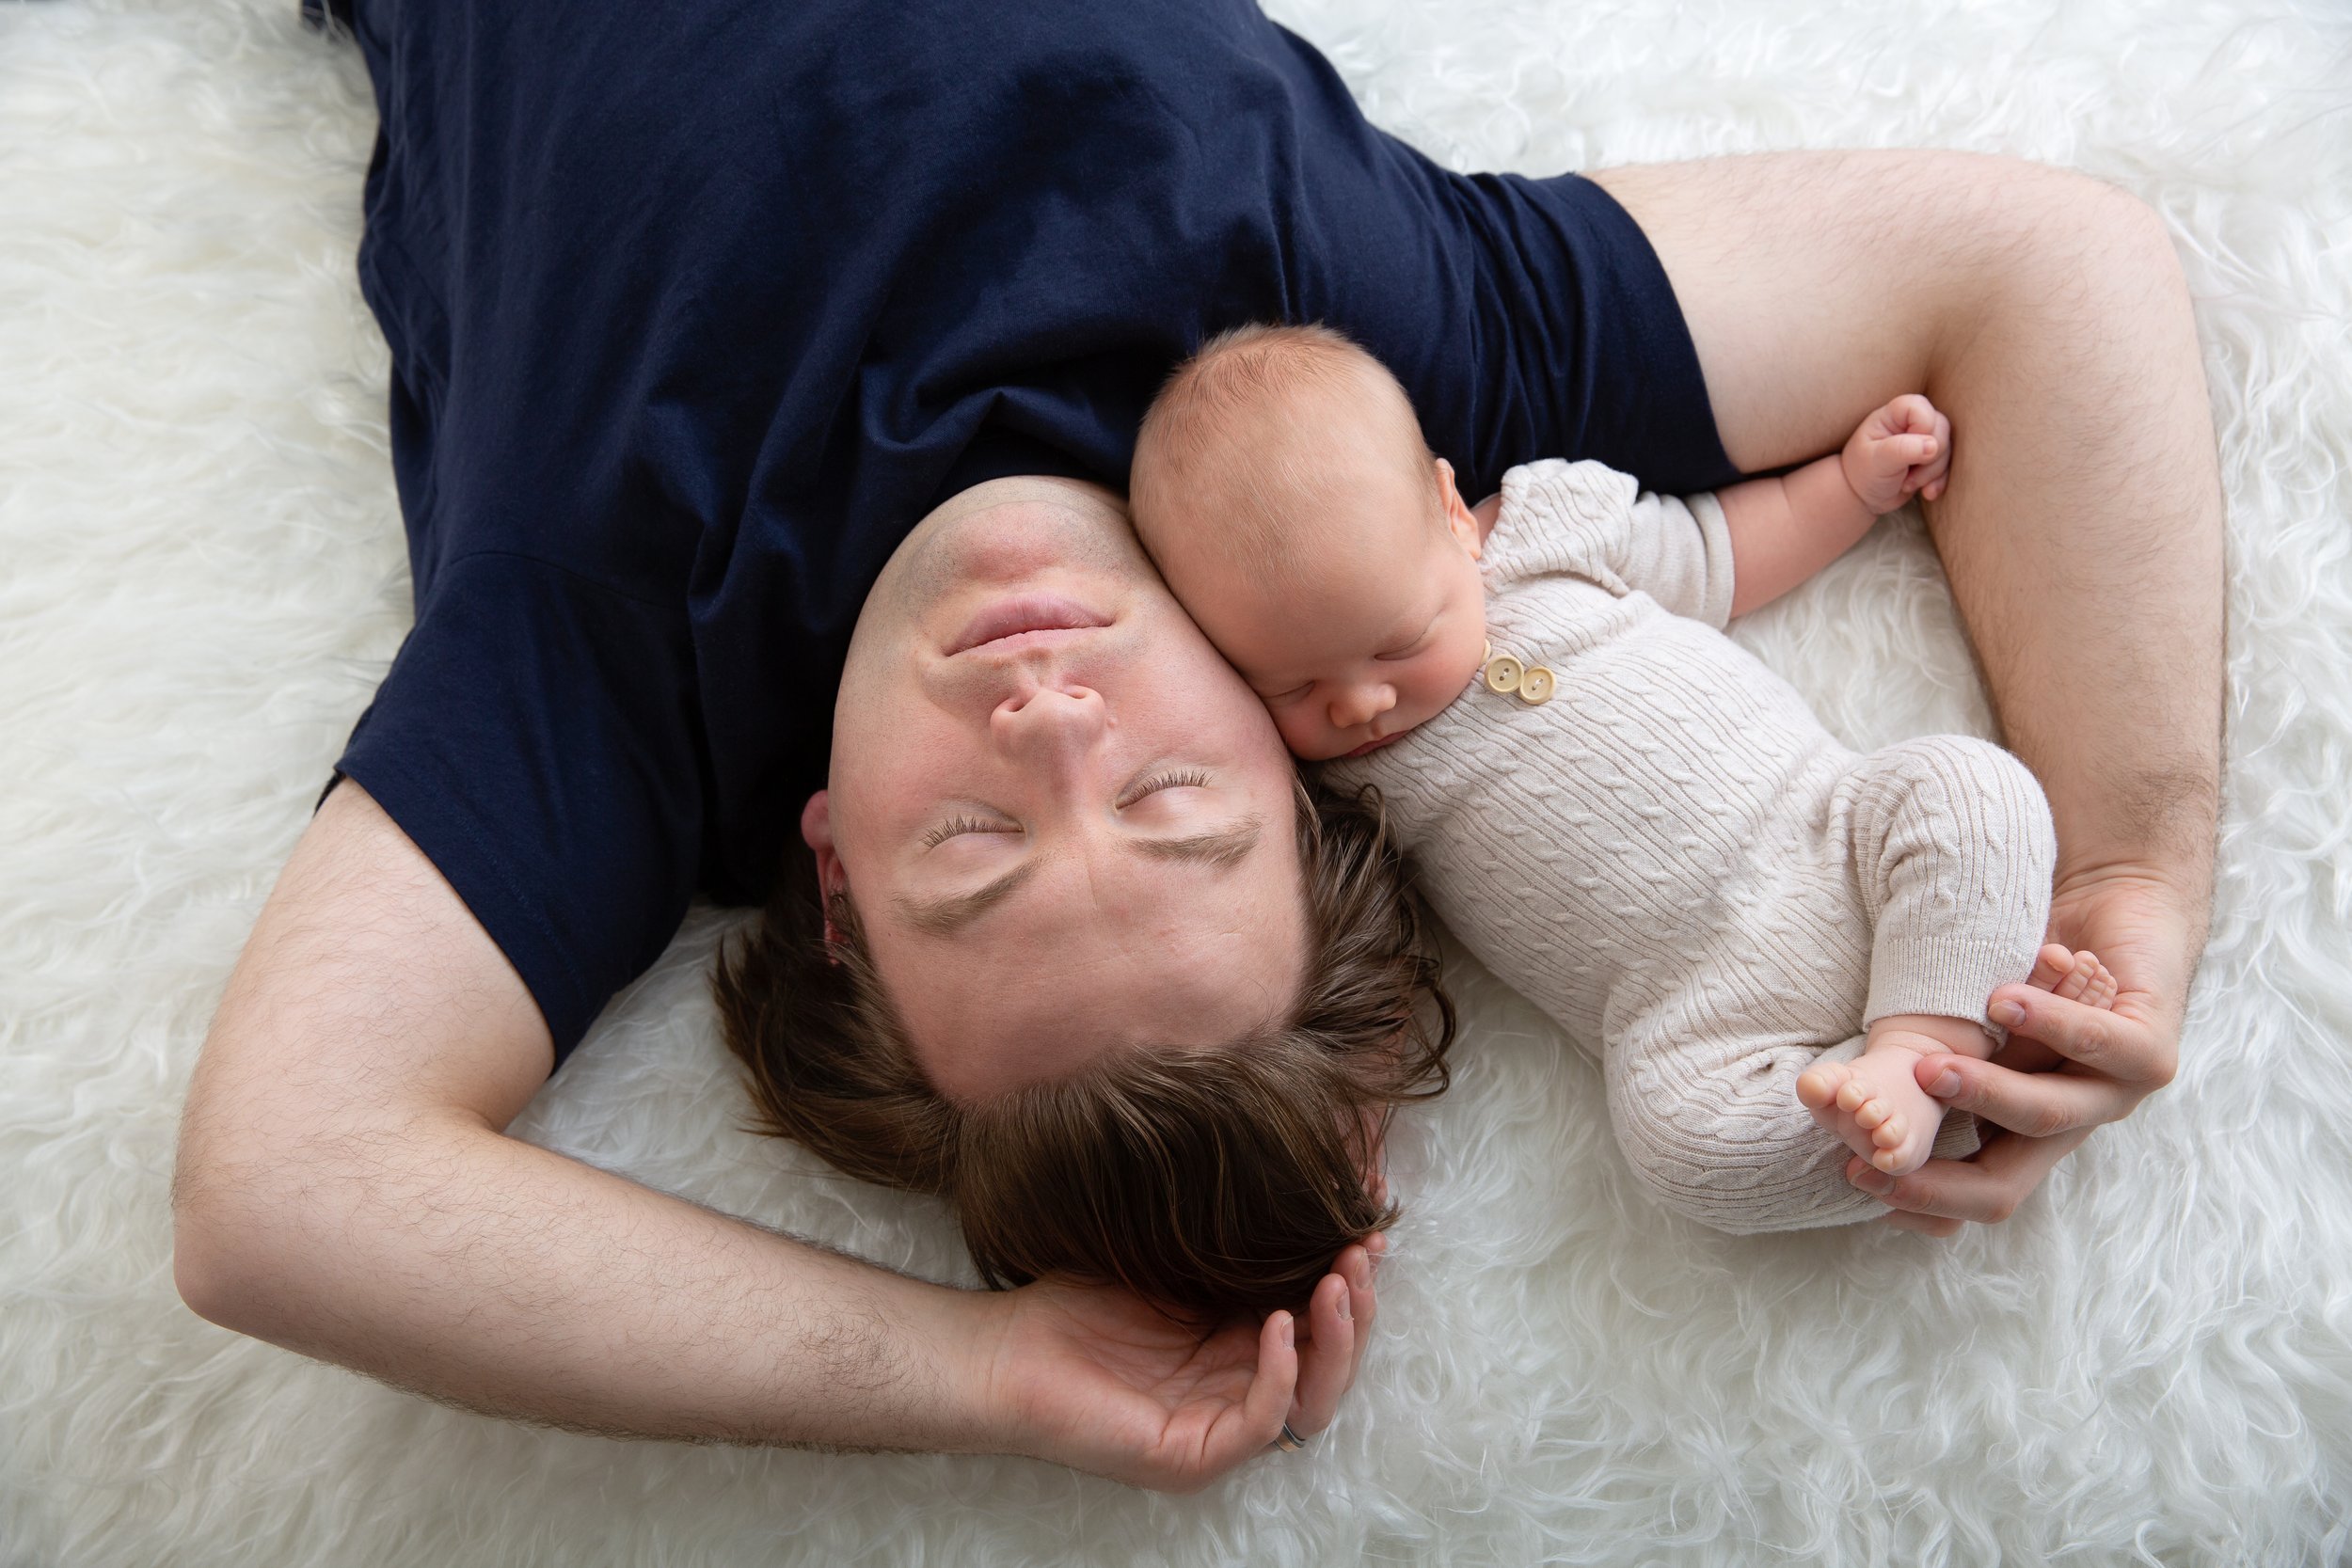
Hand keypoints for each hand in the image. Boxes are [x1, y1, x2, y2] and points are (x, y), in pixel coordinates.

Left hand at [975, 1236, 1384, 1491]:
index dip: (1354, 1271)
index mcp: (1242, 1344)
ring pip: (1314, 1398)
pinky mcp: (1194, 1453)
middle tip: (1362, 1247)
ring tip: (1338, 1279)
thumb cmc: (1077, 1299)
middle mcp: (1241, 1387)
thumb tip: (1288, 1164)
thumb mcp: (1169, 1252)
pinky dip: (1280, 1375)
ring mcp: (1221, 1426)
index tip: (1369, 1213)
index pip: (1321, 1317)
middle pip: (1332, 1359)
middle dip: (1358, 1302)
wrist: (1005, 1348)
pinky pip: (1261, 1423)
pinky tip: (1276, 1321)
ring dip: (1338, 1340)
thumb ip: (1230, 1231)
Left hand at [1840, 393, 1952, 514]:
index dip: (1922, 429)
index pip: (1921, 408)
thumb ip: (1902, 449)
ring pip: (1947, 449)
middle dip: (1929, 458)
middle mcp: (1912, 422)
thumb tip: (1933, 445)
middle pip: (1941, 428)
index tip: (1904, 450)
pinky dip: (1939, 481)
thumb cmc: (1863, 473)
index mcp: (1893, 414)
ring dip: (1931, 473)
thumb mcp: (1876, 461)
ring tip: (1906, 484)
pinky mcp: (1932, 456)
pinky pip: (1949, 465)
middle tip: (1905, 476)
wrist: (1863, 496)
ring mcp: (1924, 439)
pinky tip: (1926, 493)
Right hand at [1843, 869, 2194, 1234]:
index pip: (1972, 1197)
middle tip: (1874, 1150)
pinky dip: (2051, 1023)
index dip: (1916, 1199)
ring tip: (1928, 1069)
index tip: (1857, 1172)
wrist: (2116, 903)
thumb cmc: (2028, 961)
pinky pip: (2100, 1046)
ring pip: (2048, 1116)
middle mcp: (2068, 1128)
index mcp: (2022, 1131)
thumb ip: (1926, 1059)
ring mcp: (2115, 1095)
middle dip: (1935, 1177)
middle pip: (2003, 1189)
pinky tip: (2003, 1001)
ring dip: (1985, 1094)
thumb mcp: (1968, 1023)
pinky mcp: (2152, 1051)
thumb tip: (1829, 1084)